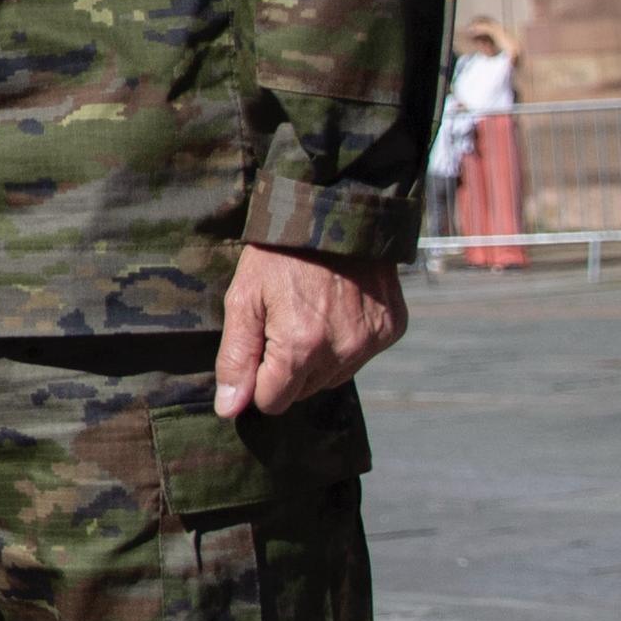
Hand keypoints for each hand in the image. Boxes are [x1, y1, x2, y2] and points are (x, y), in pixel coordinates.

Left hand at [216, 242, 405, 420]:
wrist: (336, 211)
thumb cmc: (280, 253)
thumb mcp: (244, 298)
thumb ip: (236, 358)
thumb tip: (229, 409)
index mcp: (301, 348)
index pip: (273, 401)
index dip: (258, 380)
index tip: (258, 347)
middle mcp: (342, 352)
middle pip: (304, 392)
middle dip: (287, 369)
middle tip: (283, 322)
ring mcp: (371, 342)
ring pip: (333, 377)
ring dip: (318, 358)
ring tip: (310, 312)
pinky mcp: (391, 329)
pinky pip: (361, 355)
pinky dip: (347, 340)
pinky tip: (338, 308)